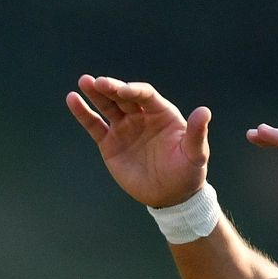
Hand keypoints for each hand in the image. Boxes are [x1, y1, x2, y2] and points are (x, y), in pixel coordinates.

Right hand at [66, 74, 210, 208]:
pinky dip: (83, 113)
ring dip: (96, 94)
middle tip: (97, 82)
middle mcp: (142, 116)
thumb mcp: (195, 154)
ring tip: (84, 82)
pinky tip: (72, 99)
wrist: (170, 196)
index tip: (122, 91)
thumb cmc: (187, 172)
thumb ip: (197, 133)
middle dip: (111, 88)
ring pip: (107, 106)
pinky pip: (95, 125)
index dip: (134, 91)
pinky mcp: (110, 143)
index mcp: (162, 113)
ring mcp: (124, 128)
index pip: (145, 95)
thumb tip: (204, 111)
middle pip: (123, 97)